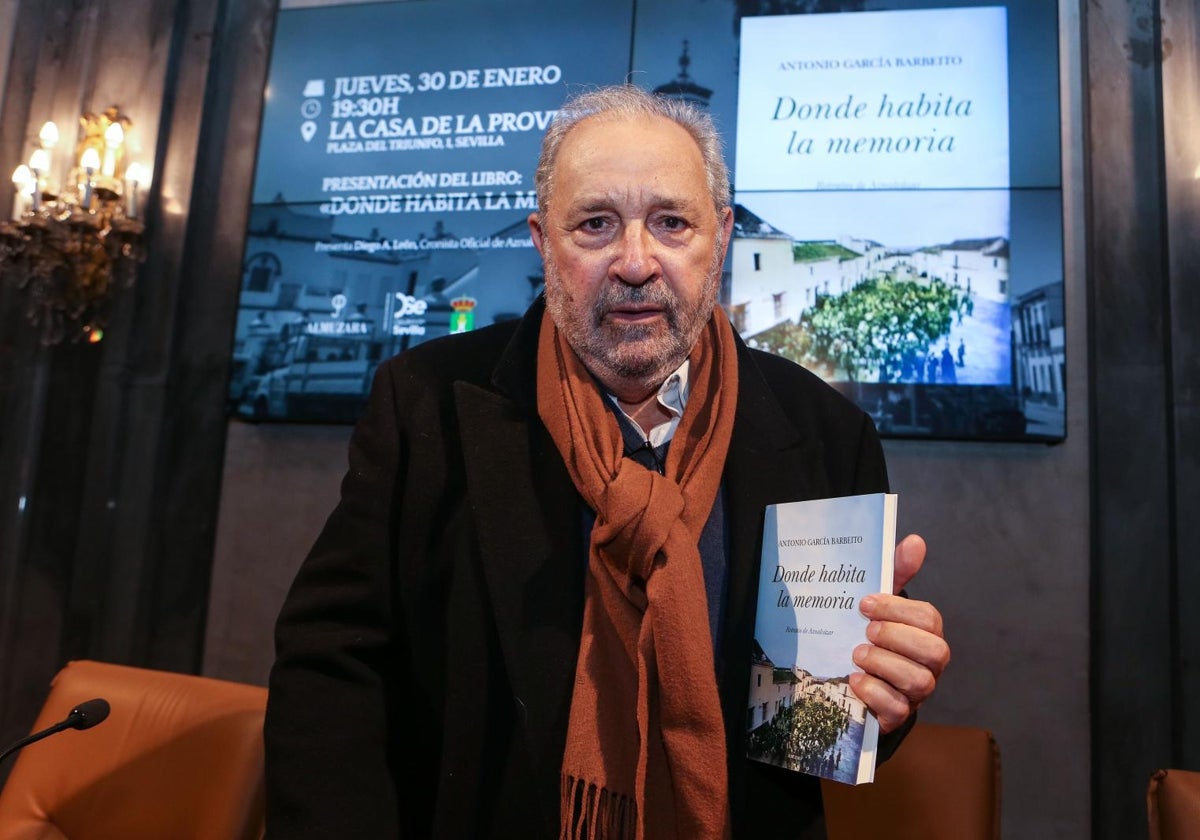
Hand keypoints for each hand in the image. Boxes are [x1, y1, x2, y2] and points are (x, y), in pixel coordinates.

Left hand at [848, 534, 949, 732]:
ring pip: (919, 682)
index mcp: (926, 633)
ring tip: (857, 655)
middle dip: (896, 637)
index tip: (864, 604)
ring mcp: (915, 693)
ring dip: (884, 664)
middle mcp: (928, 664)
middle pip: (935, 652)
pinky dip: (874, 693)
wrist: (854, 682)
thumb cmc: (872, 637)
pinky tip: (854, 680)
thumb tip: (916, 540)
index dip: (897, 609)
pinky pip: (897, 708)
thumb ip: (897, 573)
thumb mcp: (880, 604)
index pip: (929, 618)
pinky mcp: (897, 716)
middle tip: (865, 631)